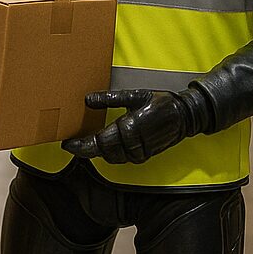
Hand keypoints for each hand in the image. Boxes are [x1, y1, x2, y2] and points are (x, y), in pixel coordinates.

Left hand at [63, 88, 189, 163]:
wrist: (185, 116)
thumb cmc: (160, 102)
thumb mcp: (135, 95)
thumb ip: (110, 98)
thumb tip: (88, 99)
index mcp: (129, 126)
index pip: (99, 142)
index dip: (81, 146)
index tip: (67, 144)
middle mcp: (134, 142)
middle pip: (103, 152)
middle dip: (87, 149)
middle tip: (73, 142)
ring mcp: (141, 151)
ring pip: (112, 157)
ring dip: (99, 151)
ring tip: (87, 142)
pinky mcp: (145, 156)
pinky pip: (123, 159)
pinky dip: (112, 154)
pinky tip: (106, 145)